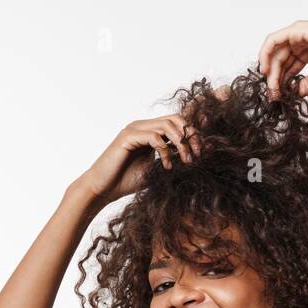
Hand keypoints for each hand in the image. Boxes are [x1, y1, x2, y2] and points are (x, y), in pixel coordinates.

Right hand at [75, 114, 199, 205]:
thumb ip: (172, 161)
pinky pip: (154, 137)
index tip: (205, 146)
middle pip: (176, 118)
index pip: (177, 121)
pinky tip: (167, 167)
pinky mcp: (128, 137)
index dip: (193, 128)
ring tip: (186, 161)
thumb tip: (194, 158)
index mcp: (150, 131)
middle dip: (191, 135)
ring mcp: (134, 129)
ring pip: (167, 125)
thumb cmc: (126, 181)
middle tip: (197, 155)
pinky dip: (165, 152)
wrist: (103, 189)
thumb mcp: (156, 171)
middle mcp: (143, 126)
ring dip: (182, 143)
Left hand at [257, 17, 307, 99]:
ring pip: (275, 52)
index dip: (281, 81)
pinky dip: (265, 54)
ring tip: (270, 86)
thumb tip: (295, 93)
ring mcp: (298, 34)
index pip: (288, 66)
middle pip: (280, 60)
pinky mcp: (296, 30)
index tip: (278, 96)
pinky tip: (264, 68)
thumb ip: (306, 85)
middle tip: (272, 94)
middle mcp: (301, 41)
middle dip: (273, 78)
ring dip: (270, 70)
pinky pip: (273, 41)